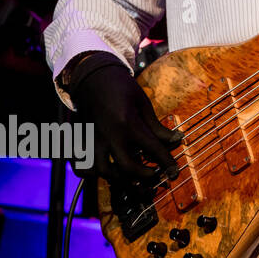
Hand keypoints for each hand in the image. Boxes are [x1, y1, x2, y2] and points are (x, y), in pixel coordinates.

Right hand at [68, 53, 181, 182]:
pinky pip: (82, 166)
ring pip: (103, 171)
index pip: (152, 148)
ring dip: (120, 179)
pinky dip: (93, 174)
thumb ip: (157, 127)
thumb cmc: (122, 89)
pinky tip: (107, 172)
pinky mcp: (83, 142)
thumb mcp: (144, 104)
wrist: (94, 78)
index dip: (166, 162)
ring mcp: (93, 140)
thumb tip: (176, 141)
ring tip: (133, 177)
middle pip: (126, 167)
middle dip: (144, 175)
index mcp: (127, 123)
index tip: (174, 172)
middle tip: (155, 175)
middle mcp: (108, 135)